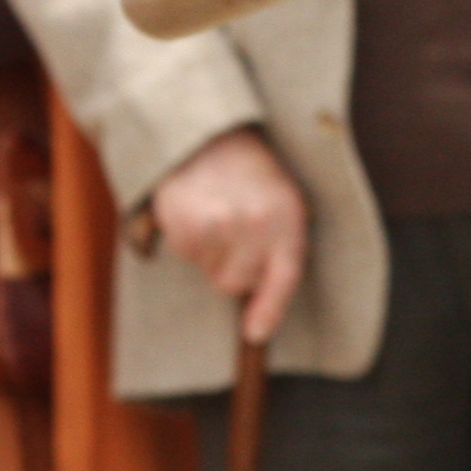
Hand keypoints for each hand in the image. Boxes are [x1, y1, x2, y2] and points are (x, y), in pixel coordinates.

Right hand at [149, 126, 308, 345]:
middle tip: (236, 233)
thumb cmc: (255, 178)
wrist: (212, 136)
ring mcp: (216, 224)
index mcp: (287, 218)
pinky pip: (186, 255)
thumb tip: (259, 325)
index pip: (284, 278)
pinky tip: (198, 210)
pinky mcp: (183, 223)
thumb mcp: (285, 205)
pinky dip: (189, 240)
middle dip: (234, 269)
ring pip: (208, 272)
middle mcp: (253, 224)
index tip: (255, 334)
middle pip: (234, 284)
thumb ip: (283, 254)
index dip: (270, 311)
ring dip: (211, 253)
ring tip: (217, 214)